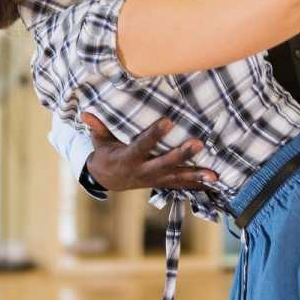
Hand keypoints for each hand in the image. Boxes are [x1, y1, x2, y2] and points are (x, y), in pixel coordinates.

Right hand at [81, 114, 217, 191]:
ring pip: (177, 179)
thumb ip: (97, 127)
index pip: (142, 145)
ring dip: (196, 176)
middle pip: (164, 164)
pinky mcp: (162, 184)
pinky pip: (181, 186)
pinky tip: (214, 183)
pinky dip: (197, 185)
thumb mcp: (100, 142)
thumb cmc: (106, 154)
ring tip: (214, 175)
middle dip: (181, 155)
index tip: (168, 121)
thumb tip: (85, 113)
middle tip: (198, 143)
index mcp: (128, 159)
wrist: (108, 180)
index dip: (154, 135)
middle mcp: (143, 172)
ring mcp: (154, 180)